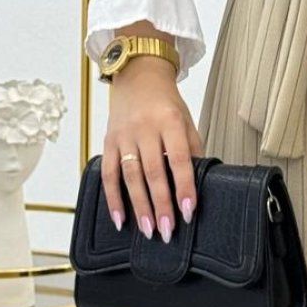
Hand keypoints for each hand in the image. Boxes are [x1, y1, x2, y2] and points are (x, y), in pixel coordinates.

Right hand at [101, 62, 203, 243]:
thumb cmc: (166, 102)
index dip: (184, 186)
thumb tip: (198, 183)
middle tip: (167, 231)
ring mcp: (124, 135)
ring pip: (130, 176)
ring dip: (139, 206)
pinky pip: (108, 174)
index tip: (188, 211)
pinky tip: (120, 219)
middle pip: (153, 172)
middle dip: (161, 205)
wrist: (138, 75)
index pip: (179, 159)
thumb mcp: (187, 120)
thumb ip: (192, 149)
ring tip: (148, 230)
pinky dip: (113, 198)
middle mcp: (145, 128)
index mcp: (170, 121)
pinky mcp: (108, 141)